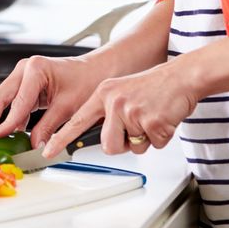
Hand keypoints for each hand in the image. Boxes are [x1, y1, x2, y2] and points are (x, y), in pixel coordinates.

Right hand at [0, 54, 105, 150]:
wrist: (95, 71)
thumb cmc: (86, 81)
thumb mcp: (68, 108)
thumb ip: (48, 128)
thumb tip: (33, 146)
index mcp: (35, 69)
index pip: (16, 103)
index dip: (4, 124)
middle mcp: (25, 69)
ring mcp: (23, 76)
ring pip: (0, 101)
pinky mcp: (24, 85)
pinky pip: (10, 103)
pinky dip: (7, 119)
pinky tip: (5, 135)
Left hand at [40, 59, 197, 157]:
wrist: (181, 76)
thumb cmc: (154, 87)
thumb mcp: (122, 92)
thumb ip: (109, 112)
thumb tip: (104, 139)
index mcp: (104, 94)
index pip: (77, 120)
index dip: (61, 138)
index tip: (47, 151)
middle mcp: (115, 102)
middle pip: (108, 145)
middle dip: (122, 144)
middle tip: (136, 127)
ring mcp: (132, 111)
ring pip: (131, 148)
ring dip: (142, 141)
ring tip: (150, 119)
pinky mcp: (151, 121)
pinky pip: (153, 145)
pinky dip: (161, 137)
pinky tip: (163, 119)